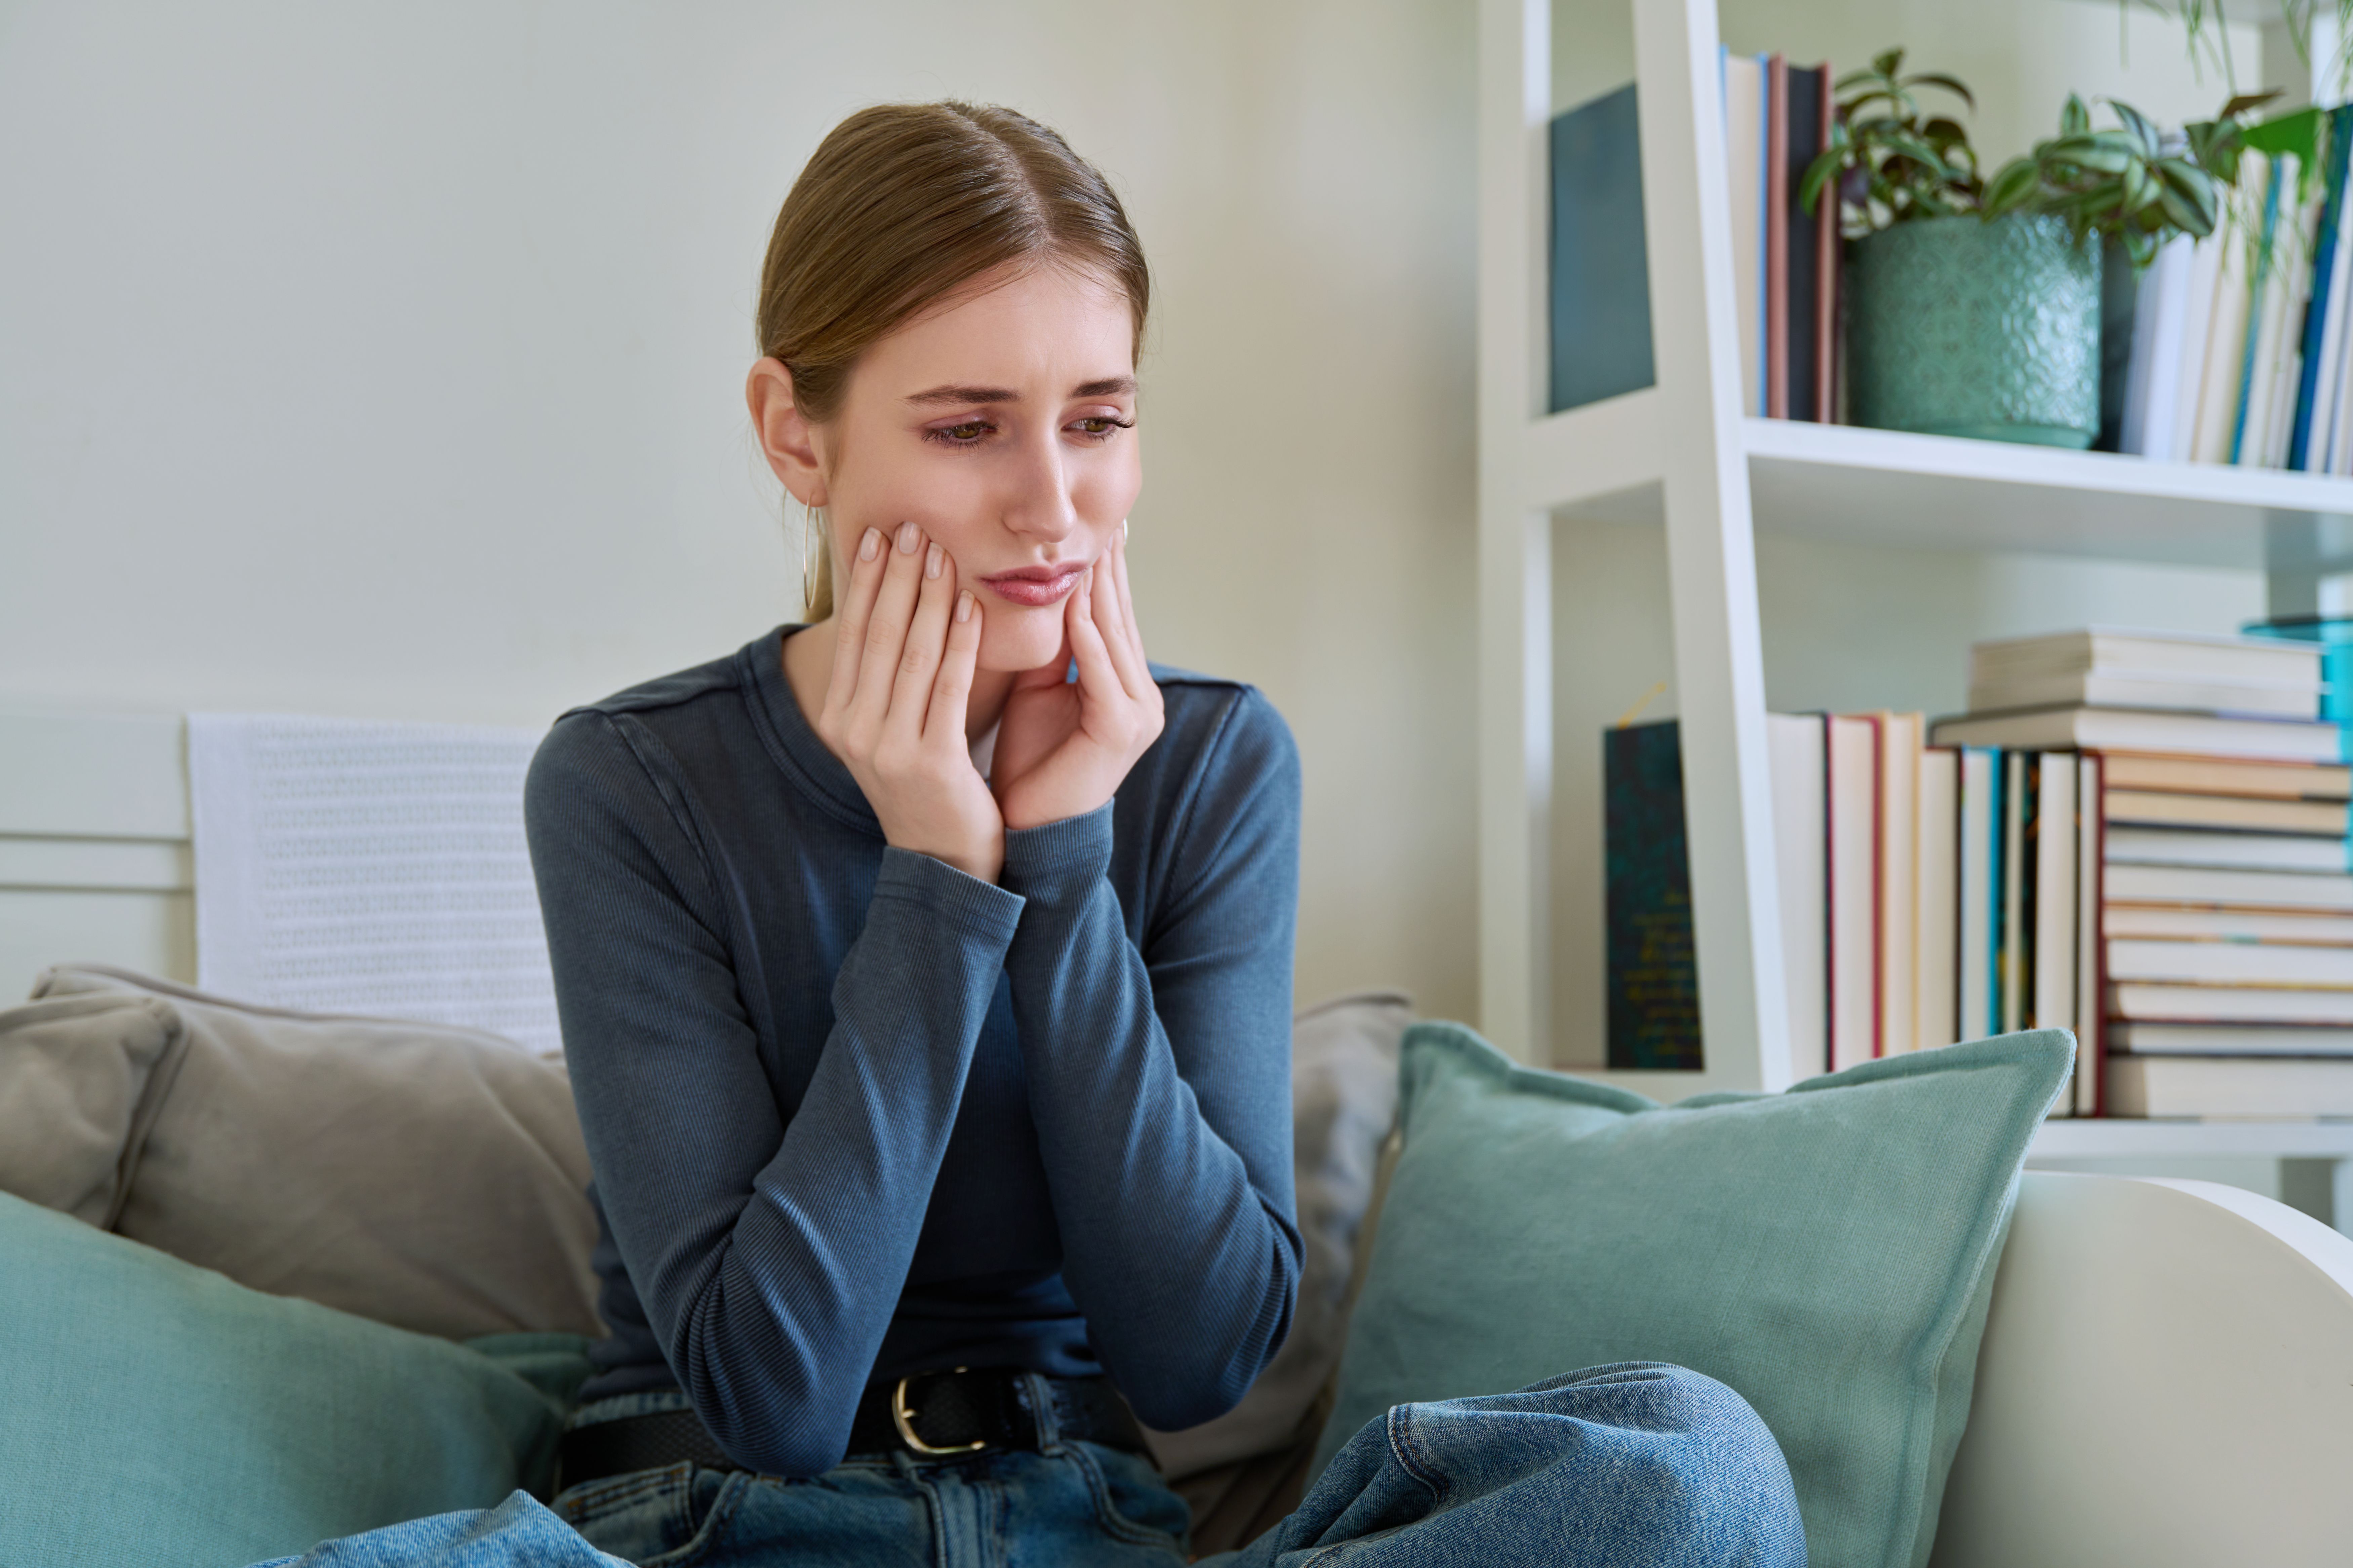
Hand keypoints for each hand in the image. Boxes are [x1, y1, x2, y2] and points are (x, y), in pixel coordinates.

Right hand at [817, 521, 1004, 882]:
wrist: (944, 858)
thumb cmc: (926, 781)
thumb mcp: (890, 727)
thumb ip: (886, 676)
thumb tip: (891, 601)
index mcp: (838, 716)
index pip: (852, 633)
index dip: (864, 580)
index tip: (880, 533)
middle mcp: (853, 729)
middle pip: (878, 634)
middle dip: (896, 576)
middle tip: (914, 526)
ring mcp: (888, 747)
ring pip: (911, 653)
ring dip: (929, 598)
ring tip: (944, 553)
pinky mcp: (930, 760)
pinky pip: (947, 687)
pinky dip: (959, 643)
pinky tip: (971, 607)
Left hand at [992, 522, 1164, 832]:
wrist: (1028, 825)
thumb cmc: (1030, 758)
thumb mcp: (1037, 686)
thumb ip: (1050, 644)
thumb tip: (1044, 589)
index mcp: (1124, 684)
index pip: (1112, 614)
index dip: (1105, 570)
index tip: (1096, 525)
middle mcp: (1141, 695)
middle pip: (1120, 616)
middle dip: (1110, 566)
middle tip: (1105, 516)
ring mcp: (1138, 713)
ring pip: (1114, 636)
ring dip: (1098, 587)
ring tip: (1089, 543)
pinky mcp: (1121, 731)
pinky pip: (1101, 671)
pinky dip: (1087, 635)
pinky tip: (1076, 600)